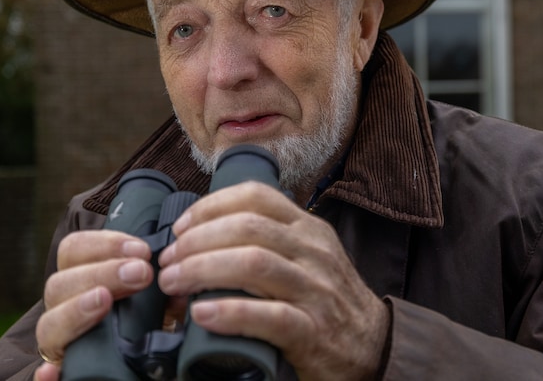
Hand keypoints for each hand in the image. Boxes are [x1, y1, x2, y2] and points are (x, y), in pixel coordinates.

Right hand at [32, 230, 155, 380]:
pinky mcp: (63, 370)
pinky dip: (46, 375)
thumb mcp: (156, 306)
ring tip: (104, 300)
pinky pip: (45, 375)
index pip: (74, 250)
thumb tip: (179, 288)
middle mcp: (63, 309)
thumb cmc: (144, 328)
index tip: (141, 250)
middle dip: (101, 272)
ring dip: (76, 308)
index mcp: (81, 283)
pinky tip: (52, 373)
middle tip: (140, 273)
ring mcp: (59, 342)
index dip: (104, 244)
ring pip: (48, 323)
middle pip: (59, 284)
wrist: (133, 369)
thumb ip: (163, 294)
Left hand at [156, 181, 390, 380]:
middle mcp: (313, 252)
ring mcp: (315, 290)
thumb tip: (201, 240)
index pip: (255, 196)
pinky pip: (269, 315)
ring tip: (174, 284)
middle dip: (196, 241)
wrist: (375, 346)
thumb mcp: (307, 257)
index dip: (209, 207)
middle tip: (167, 263)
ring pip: (253, 263)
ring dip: (202, 270)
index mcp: (307, 229)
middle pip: (246, 227)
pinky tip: (203, 314)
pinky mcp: (313, 330)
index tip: (180, 228)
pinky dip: (230, 312)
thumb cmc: (328, 301)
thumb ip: (267, 242)